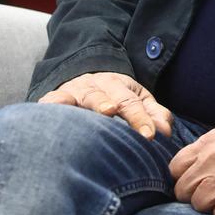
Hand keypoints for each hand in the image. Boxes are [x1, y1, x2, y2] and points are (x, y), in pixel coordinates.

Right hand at [39, 71, 172, 139]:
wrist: (83, 79)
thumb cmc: (114, 97)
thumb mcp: (136, 100)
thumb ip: (153, 114)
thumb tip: (166, 131)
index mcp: (118, 85)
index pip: (131, 103)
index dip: (140, 119)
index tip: (150, 136)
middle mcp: (95, 86)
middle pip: (107, 98)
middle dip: (114, 108)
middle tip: (118, 115)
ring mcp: (74, 91)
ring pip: (80, 98)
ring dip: (88, 105)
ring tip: (97, 112)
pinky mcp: (54, 98)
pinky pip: (51, 101)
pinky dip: (51, 105)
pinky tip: (49, 113)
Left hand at [169, 126, 214, 214]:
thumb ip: (211, 152)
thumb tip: (191, 172)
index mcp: (212, 141)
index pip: (176, 166)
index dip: (184, 178)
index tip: (197, 183)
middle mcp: (214, 157)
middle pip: (182, 189)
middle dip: (196, 196)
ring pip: (198, 204)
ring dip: (214, 206)